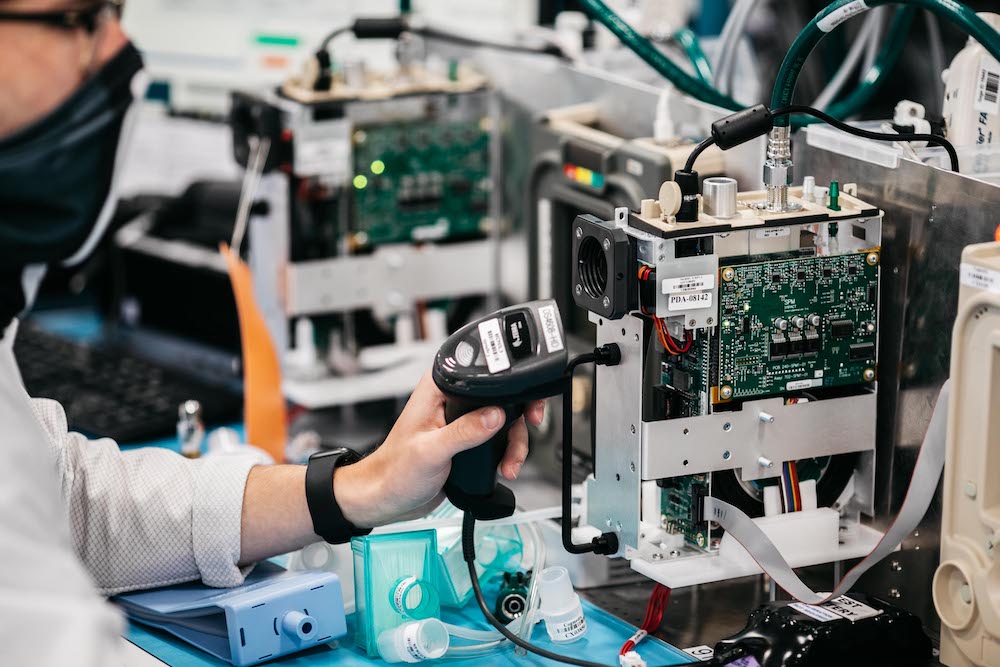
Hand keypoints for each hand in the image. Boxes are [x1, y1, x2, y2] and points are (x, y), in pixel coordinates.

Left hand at [333, 372, 545, 527]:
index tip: (523, 405)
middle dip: (517, 421)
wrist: (388, 498)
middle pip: (500, 397)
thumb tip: (495, 416)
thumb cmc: (394, 471)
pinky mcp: (467, 439)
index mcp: (439, 388)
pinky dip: (506, 453)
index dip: (508, 385)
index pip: (482, 374)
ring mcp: (461, 420)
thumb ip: (464, 432)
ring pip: (504, 421)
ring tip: (509, 464)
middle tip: (524, 435)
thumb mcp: (430, 452)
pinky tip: (503, 467)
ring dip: (513, 443)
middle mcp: (452, 399)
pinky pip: (497, 439)